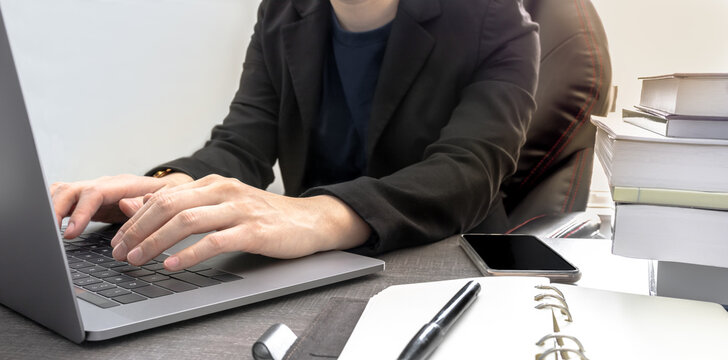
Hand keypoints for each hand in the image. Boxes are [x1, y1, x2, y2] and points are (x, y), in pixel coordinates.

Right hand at [51, 173, 193, 237]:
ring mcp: (93, 190)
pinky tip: (49, 223)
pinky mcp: (87, 199)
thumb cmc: (165, 196)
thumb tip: (126, 205)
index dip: (81, 213)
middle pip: (71, 190)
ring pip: (63, 191)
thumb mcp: (165, 199)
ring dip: (52, 208)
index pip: (95, 193)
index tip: (72, 232)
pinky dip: (53, 207)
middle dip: (57, 210)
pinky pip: (64, 198)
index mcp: (123, 184)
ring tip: (48, 230)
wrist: (165, 190)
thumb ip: (148, 203)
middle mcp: (104, 184)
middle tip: (53, 233)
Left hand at [109, 174, 369, 269]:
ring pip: (187, 221)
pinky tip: (174, 265)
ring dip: (156, 242)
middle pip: (169, 205)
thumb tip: (139, 206)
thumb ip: (185, 205)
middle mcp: (224, 191)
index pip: (164, 196)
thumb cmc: (265, 216)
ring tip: (138, 259)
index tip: (118, 239)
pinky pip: (215, 241)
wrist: (310, 220)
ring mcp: (239, 209)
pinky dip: (189, 254)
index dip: (136, 219)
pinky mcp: (254, 230)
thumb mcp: (223, 205)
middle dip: (138, 230)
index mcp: (214, 184)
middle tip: (121, 252)